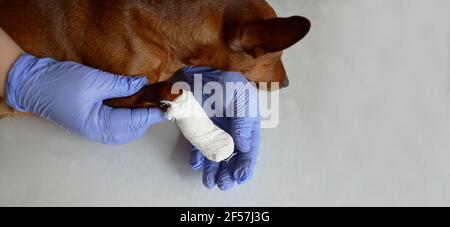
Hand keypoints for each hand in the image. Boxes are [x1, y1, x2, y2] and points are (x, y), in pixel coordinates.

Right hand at [6, 54, 165, 144]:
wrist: (31, 82)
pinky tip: (133, 103)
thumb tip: (141, 83)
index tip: (168, 107)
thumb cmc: (60, 83)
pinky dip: (127, 115)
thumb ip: (120, 85)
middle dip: (146, 118)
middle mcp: (97, 131)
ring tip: (150, 103)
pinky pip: (114, 122)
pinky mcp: (90, 120)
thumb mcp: (94, 81)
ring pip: (123, 128)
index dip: (152, 115)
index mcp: (98, 126)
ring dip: (137, 117)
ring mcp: (93, 127)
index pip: (133, 123)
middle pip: (130, 130)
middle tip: (160, 103)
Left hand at [183, 66, 260, 190]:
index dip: (245, 165)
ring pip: (215, 154)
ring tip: (210, 182)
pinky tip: (195, 163)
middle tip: (223, 184)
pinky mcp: (199, 127)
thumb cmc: (227, 81)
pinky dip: (197, 155)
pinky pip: (199, 145)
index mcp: (247, 124)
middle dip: (228, 172)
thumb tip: (244, 148)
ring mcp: (214, 129)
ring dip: (213, 169)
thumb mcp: (240, 100)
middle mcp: (231, 130)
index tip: (239, 178)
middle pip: (232, 157)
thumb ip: (243, 124)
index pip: (249, 150)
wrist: (202, 69)